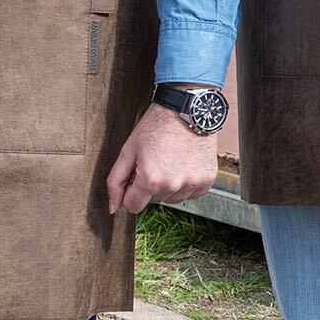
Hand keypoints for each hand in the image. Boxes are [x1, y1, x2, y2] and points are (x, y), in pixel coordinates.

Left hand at [105, 102, 216, 216]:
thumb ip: (115, 182)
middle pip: (153, 202)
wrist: (187, 110)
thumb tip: (112, 209)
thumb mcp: (128, 151)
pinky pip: (190, 194)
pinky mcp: (207, 181)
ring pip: (172, 199)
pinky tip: (183, 165)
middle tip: (155, 161)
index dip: (131, 190)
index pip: (133, 206)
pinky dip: (185, 184)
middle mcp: (173, 186)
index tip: (136, 173)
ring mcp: (192, 184)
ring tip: (171, 162)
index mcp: (150, 180)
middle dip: (150, 186)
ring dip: (168, 186)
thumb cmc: (156, 127)